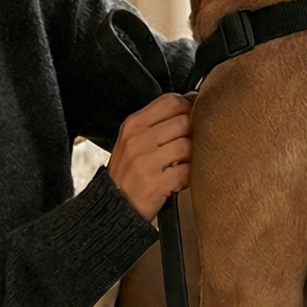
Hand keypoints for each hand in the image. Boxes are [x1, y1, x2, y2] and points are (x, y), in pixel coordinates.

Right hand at [110, 93, 192, 220]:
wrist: (113, 205)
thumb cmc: (127, 173)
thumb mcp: (131, 140)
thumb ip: (156, 124)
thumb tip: (191, 106)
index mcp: (133, 125)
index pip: (170, 101)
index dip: (187, 107)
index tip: (191, 116)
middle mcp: (138, 140)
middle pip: (183, 121)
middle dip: (192, 133)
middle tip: (188, 145)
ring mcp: (147, 162)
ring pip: (188, 146)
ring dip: (192, 156)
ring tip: (183, 164)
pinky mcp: (157, 183)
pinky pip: (187, 172)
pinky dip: (189, 176)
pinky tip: (181, 179)